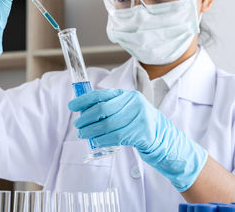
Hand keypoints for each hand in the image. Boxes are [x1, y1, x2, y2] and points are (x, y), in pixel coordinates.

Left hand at [68, 89, 207, 191]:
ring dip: (91, 131)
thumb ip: (109, 106)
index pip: (102, 94)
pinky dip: (103, 139)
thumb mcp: (126, 109)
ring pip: (108, 124)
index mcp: (127, 95)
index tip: (72, 105)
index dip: (84, 100)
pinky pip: (116, 136)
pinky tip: (96, 141)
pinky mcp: (142, 132)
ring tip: (83, 134)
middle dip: (86, 117)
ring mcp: (139, 117)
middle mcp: (134, 103)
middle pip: (103, 109)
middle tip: (78, 124)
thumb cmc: (138, 122)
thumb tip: (83, 109)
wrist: (162, 136)